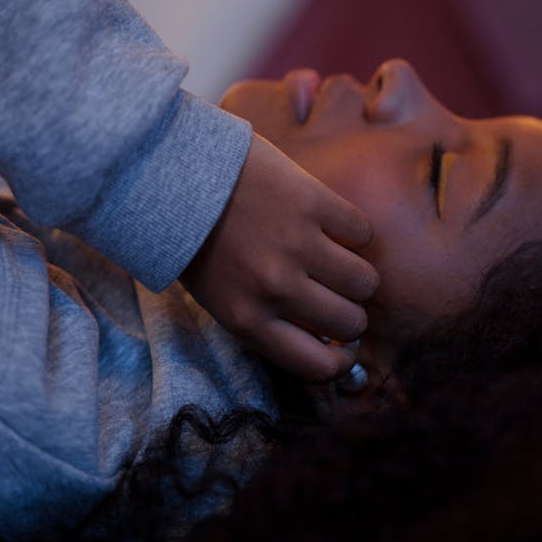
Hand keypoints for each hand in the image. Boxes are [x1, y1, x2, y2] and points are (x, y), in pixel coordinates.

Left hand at [182, 134, 378, 380]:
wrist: (177, 174)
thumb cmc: (198, 241)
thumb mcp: (220, 298)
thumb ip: (265, 322)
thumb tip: (325, 341)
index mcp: (247, 320)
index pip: (318, 366)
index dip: (339, 361)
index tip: (341, 347)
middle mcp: (275, 288)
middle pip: (350, 324)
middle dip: (351, 314)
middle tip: (337, 296)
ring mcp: (297, 245)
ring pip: (364, 282)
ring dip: (356, 275)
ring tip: (338, 261)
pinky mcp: (313, 203)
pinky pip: (360, 233)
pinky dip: (352, 232)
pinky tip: (330, 226)